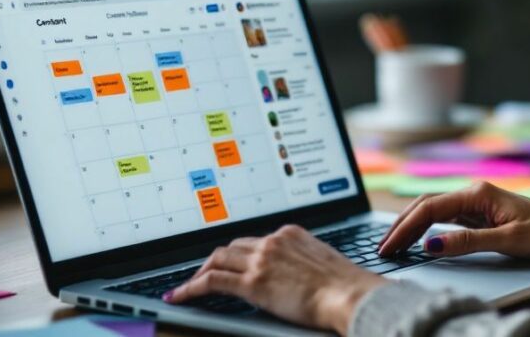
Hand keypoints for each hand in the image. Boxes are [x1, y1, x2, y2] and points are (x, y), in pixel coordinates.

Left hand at [164, 225, 387, 333]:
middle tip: (204, 274)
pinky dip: (190, 288)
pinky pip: (211, 282)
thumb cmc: (346, 285)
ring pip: (217, 259)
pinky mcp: (252, 283)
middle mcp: (273, 241)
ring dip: (199, 272)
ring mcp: (261, 260)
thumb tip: (296, 273)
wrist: (350, 294)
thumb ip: (304, 260)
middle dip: (216, 260)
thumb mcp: (324, 261)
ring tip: (188, 286)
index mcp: (291, 233)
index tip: (232, 261)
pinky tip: (180, 296)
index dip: (238, 253)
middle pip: (232, 246)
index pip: (255, 240)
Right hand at [378, 181, 529, 258]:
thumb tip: (431, 245)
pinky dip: (428, 229)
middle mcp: (473, 193)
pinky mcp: (481, 213)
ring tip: (394, 246)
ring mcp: (476, 203)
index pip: (429, 209)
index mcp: (476, 193)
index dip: (405, 229)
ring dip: (412, 227)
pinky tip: (419, 241)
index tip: (389, 247)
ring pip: (434, 211)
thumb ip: (468, 242)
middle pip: (425, 206)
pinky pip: (446, 219)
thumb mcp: (508, 239)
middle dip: (401, 226)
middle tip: (383, 249)